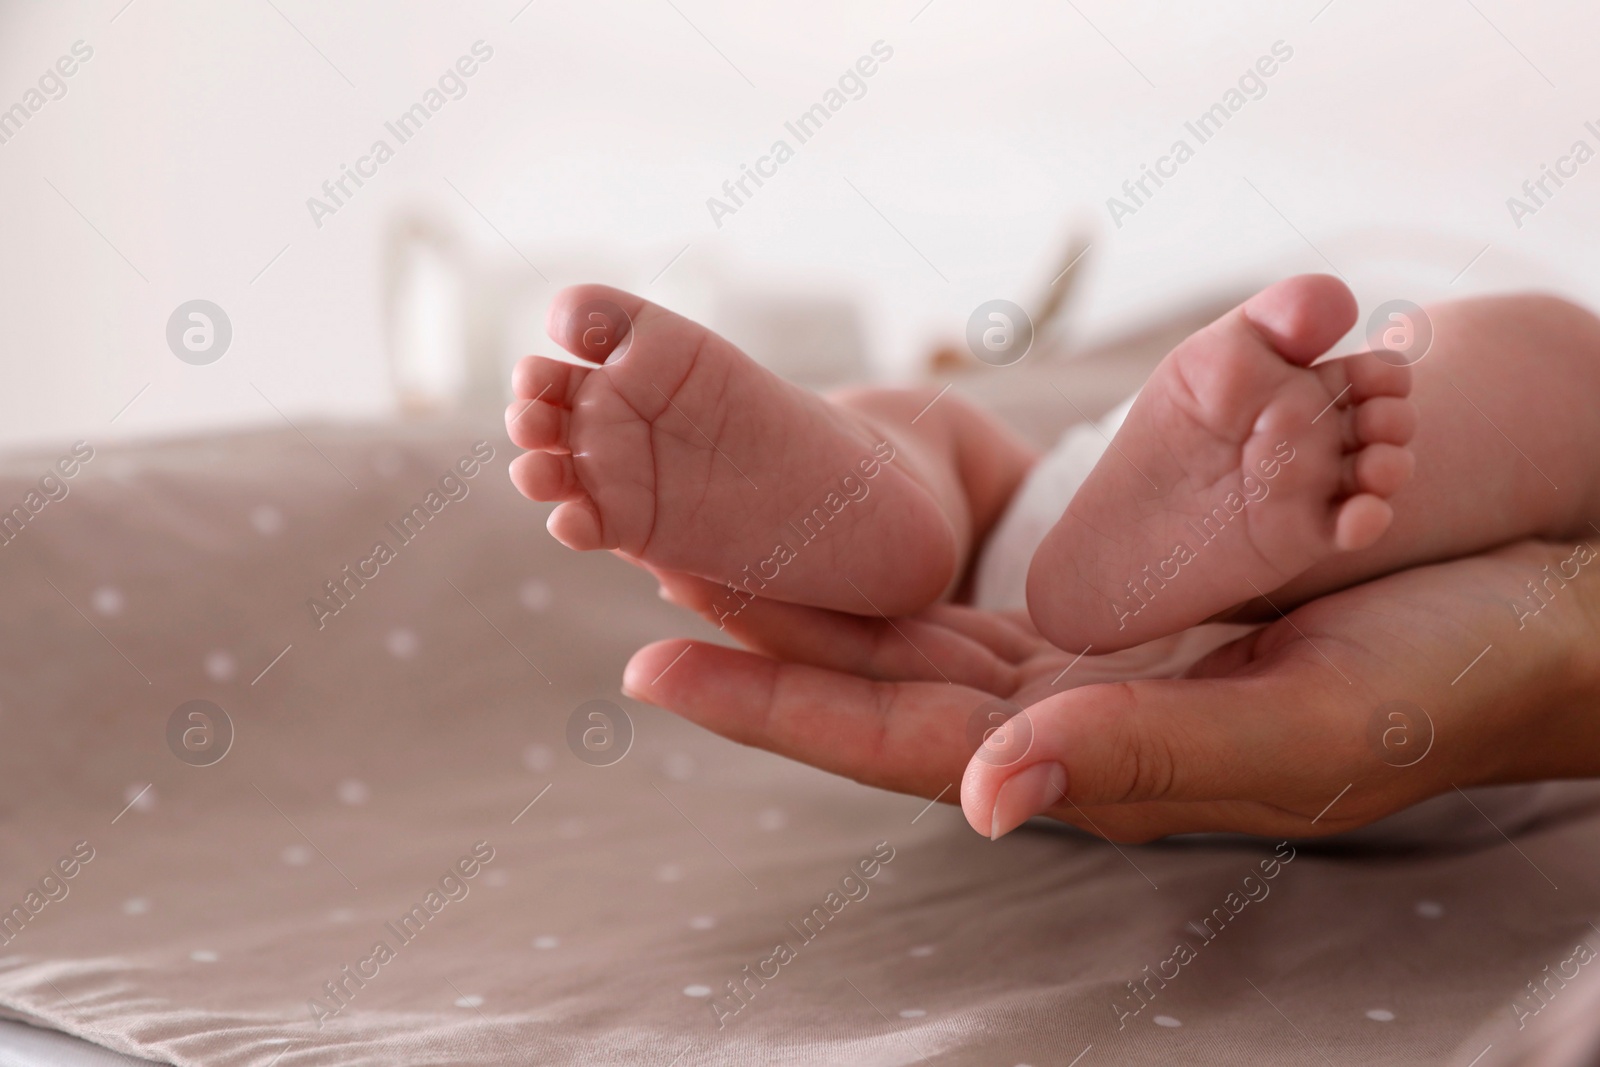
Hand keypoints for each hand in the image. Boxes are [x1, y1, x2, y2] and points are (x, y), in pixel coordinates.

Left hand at [623, 541, 1599, 841]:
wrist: (1526, 617)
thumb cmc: (1433, 685)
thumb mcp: (1295, 731)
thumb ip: (1139, 762)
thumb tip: (982, 796)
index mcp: (1092, 765)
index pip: (895, 741)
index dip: (775, 704)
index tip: (654, 663)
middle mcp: (1065, 718)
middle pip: (877, 679)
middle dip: (760, 634)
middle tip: (644, 570)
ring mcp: (1084, 660)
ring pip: (912, 625)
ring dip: (810, 589)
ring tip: (702, 540)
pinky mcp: (1113, 603)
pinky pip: (975, 580)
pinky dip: (895, 555)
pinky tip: (838, 527)